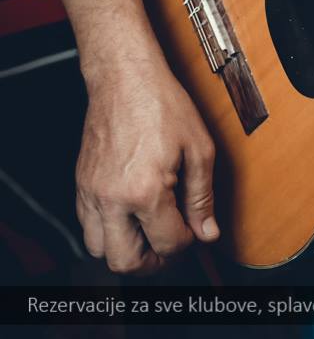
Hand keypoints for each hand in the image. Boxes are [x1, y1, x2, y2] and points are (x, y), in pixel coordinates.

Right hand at [76, 61, 219, 274]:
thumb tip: (207, 231)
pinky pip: (86, 227)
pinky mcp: (81, 185)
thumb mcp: (198, 147)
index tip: (194, 230)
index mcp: (145, 190)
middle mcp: (112, 198)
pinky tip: (128, 214)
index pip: (168, 243)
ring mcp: (91, 193)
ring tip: (148, 233)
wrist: (125, 77)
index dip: (187, 242)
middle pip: (125, 262)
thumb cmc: (161, 103)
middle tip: (170, 246)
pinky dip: (106, 231)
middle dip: (153, 262)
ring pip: (99, 250)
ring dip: (125, 250)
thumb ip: (202, 196)